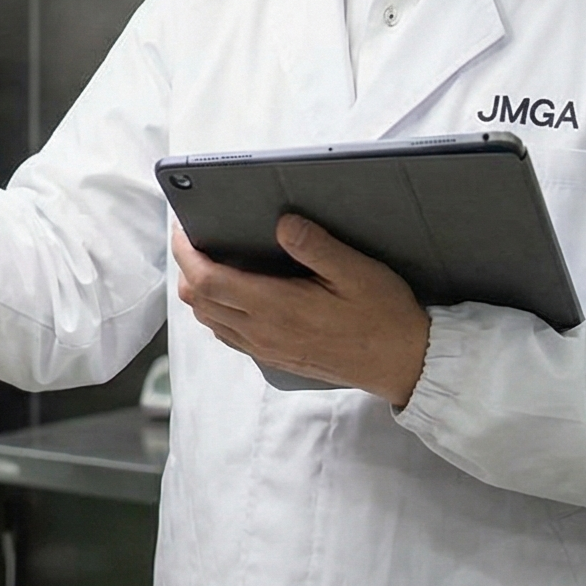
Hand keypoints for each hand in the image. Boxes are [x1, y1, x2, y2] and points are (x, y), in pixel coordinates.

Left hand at [171, 216, 432, 408]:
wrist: (402, 363)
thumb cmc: (383, 315)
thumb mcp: (356, 272)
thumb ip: (316, 246)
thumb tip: (282, 222)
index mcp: (276, 307)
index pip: (207, 280)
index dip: (186, 253)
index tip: (183, 229)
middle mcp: (262, 332)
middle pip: (198, 301)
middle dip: (187, 267)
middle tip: (197, 239)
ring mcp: (266, 349)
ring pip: (209, 320)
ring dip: (200, 291)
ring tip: (211, 260)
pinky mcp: (275, 358)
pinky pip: (228, 335)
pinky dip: (217, 311)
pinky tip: (234, 293)